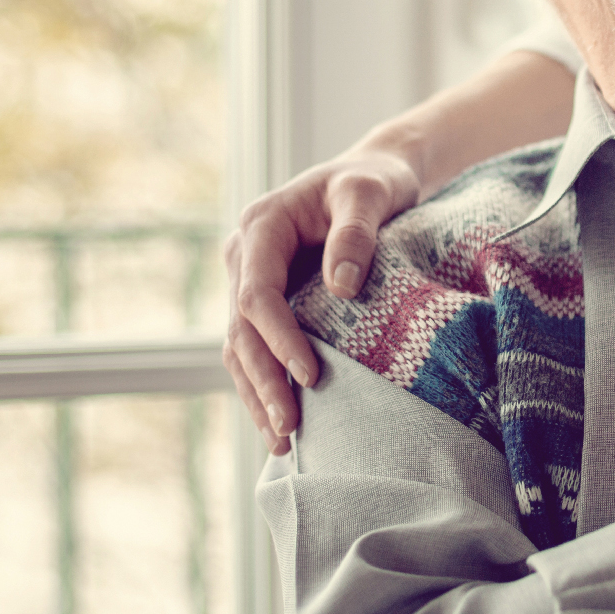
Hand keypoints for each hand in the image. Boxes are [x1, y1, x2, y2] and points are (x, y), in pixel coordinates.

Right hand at [221, 149, 419, 453]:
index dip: (279, 338)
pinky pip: (256, 348)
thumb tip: (342, 286)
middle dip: (263, 380)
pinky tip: (278, 423)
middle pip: (241, 329)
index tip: (310, 374)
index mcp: (261, 226)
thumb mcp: (370, 192)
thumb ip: (356, 232)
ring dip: (257, 393)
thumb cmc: (374, 179)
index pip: (257, 294)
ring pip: (240, 346)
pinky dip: (264, 384)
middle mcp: (245, 256)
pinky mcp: (269, 300)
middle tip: (290, 428)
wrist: (374, 172)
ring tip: (282, 441)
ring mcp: (251, 279)